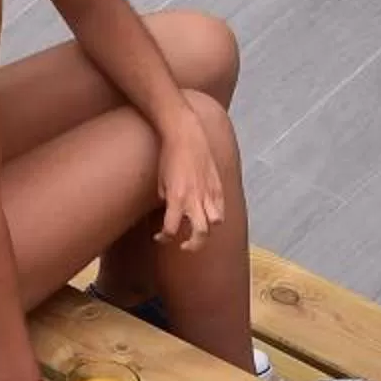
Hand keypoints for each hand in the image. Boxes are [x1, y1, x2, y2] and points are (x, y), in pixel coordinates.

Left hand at [155, 126, 224, 250]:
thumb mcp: (160, 182)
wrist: (185, 134)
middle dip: (192, 245)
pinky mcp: (218, 185)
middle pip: (200, 234)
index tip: (160, 237)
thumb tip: (172, 212)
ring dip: (207, 229)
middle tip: (183, 246)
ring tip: (199, 228)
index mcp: (176, 198)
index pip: (171, 229)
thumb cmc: (168, 156)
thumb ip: (167, 201)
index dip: (164, 237)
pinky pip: (221, 207)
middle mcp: (194, 198)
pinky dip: (215, 214)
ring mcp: (209, 192)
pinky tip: (206, 212)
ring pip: (215, 222)